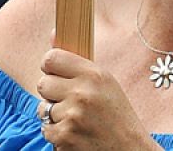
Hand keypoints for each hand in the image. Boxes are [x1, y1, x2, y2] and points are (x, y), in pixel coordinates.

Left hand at [36, 47, 155, 149]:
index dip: (50, 66)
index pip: (51, 58)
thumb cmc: (117, 115)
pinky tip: (74, 132)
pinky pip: (45, 129)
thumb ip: (76, 61)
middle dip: (52, 93)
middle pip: (42, 83)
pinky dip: (56, 133)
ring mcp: (72, 117)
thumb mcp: (105, 82)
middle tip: (68, 100)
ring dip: (54, 115)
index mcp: (94, 75)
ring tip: (75, 119)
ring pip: (42, 108)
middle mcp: (82, 94)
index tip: (55, 73)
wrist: (129, 150)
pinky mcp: (64, 138)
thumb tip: (52, 33)